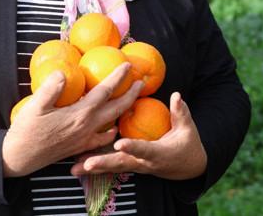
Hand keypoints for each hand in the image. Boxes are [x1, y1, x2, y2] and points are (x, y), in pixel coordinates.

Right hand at [2, 62, 143, 176]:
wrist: (19, 158)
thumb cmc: (26, 130)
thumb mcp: (35, 106)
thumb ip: (51, 88)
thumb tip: (64, 72)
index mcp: (80, 114)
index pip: (105, 92)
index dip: (118, 77)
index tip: (128, 66)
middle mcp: (87, 127)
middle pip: (117, 109)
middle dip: (131, 94)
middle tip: (141, 82)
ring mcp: (85, 139)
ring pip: (113, 124)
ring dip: (124, 112)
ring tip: (130, 101)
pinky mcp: (80, 148)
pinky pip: (102, 140)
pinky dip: (111, 132)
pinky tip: (111, 128)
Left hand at [70, 92, 206, 180]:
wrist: (187, 168)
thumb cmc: (187, 146)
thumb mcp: (188, 129)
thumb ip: (180, 113)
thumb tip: (176, 95)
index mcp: (158, 153)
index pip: (144, 149)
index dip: (132, 147)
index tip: (119, 142)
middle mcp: (144, 162)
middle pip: (122, 163)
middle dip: (104, 163)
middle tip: (87, 163)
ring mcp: (136, 166)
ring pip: (113, 167)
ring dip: (94, 168)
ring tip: (75, 168)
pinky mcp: (129, 165)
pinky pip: (111, 167)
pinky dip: (95, 167)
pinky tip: (77, 166)